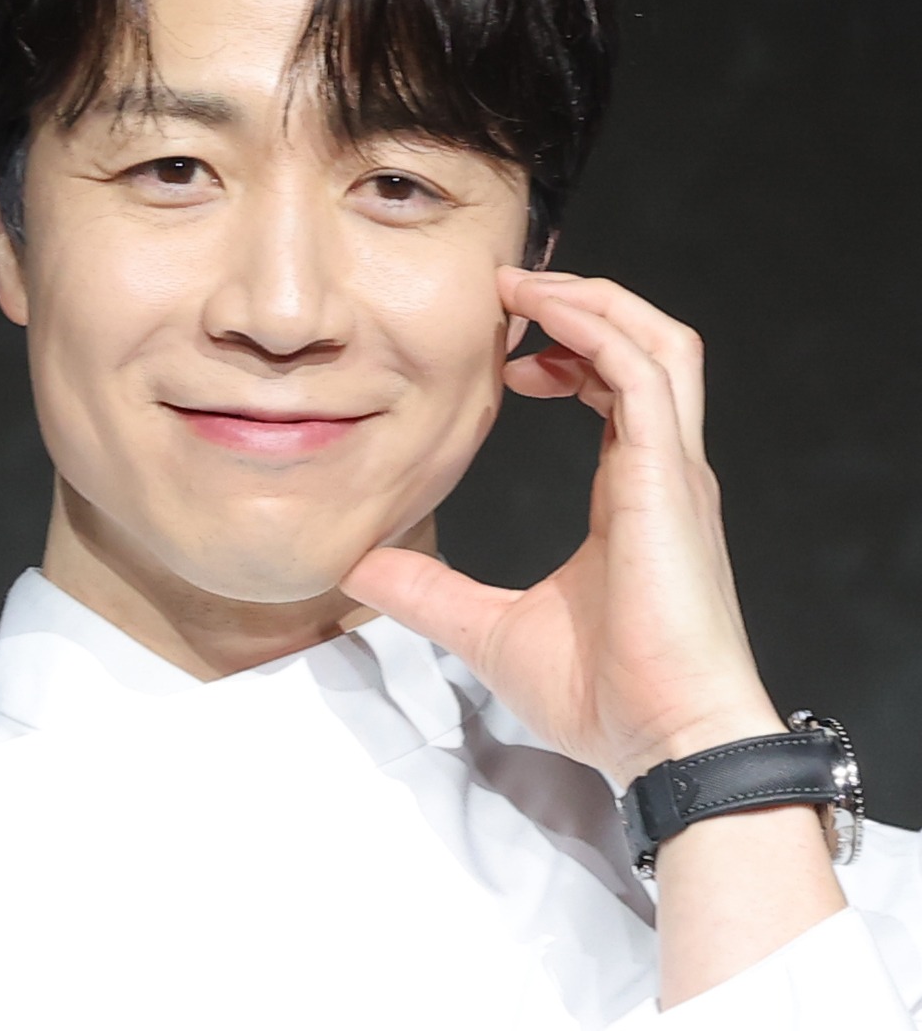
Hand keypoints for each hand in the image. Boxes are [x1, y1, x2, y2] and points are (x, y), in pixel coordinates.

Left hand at [340, 268, 782, 790]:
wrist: (666, 743)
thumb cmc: (603, 698)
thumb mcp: (489, 629)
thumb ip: (429, 592)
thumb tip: (358, 571)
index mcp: (633, 493)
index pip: (615, 389)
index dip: (568, 352)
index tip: (505, 352)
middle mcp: (661, 470)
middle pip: (645, 345)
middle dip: (582, 303)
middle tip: (507, 292)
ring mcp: (672, 470)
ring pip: (656, 341)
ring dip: (590, 300)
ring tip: (521, 286)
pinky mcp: (667, 478)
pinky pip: (641, 371)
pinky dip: (594, 328)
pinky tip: (538, 314)